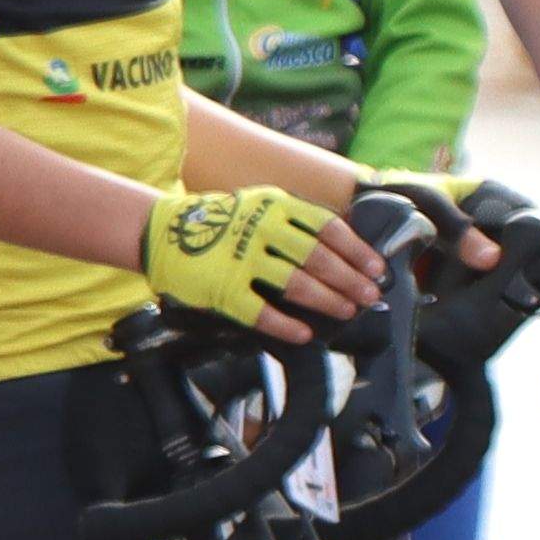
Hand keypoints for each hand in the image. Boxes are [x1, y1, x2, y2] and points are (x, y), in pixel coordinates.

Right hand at [143, 180, 379, 327]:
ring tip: (347, 311)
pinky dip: (285, 325)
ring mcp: (241, 258)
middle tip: (370, 296)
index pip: (328, 227)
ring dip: (327, 300)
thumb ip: (296, 222)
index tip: (376, 268)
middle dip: (350, 280)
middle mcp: (262, 229)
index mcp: (276, 205)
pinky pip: (260, 311)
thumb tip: (346, 249)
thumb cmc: (223, 223)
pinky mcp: (223, 287)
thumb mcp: (261, 206)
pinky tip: (304, 334)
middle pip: (318, 257)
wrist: (162, 232)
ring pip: (296, 283)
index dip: (356, 250)